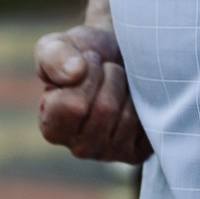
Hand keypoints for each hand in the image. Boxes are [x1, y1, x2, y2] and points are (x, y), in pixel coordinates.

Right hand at [35, 22, 148, 162]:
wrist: (116, 55)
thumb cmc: (81, 53)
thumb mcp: (56, 45)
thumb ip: (54, 56)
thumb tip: (75, 72)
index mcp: (51, 127)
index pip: (72, 106)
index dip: (86, 73)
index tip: (86, 60)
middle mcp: (78, 147)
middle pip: (104, 110)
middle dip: (110, 76)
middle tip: (107, 67)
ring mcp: (108, 153)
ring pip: (127, 117)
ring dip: (127, 87)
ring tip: (119, 80)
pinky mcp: (136, 153)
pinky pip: (148, 125)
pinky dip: (145, 101)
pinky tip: (134, 96)